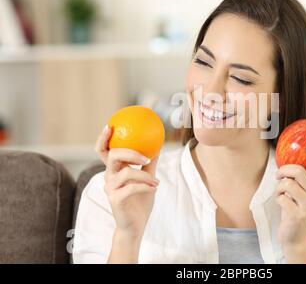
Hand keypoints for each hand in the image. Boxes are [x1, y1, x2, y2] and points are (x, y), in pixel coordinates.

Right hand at [94, 125, 159, 239]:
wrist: (135, 225)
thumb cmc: (139, 201)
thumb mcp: (147, 179)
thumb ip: (149, 163)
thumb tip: (158, 145)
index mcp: (114, 170)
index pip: (104, 151)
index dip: (103, 138)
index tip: (110, 125)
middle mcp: (109, 177)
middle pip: (113, 156)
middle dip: (129, 152)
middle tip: (146, 157)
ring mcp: (110, 188)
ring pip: (126, 172)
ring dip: (145, 175)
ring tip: (156, 181)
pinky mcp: (115, 199)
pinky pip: (131, 187)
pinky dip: (145, 186)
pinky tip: (155, 187)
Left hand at [275, 147, 305, 262]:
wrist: (295, 236)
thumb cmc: (294, 208)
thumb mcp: (299, 192)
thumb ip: (297, 178)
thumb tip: (284, 158)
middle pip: (299, 171)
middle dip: (283, 170)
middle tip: (278, 175)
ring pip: (288, 184)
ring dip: (278, 187)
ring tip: (280, 193)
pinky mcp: (298, 215)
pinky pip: (281, 198)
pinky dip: (277, 198)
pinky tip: (281, 204)